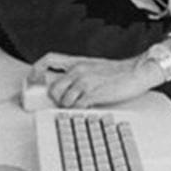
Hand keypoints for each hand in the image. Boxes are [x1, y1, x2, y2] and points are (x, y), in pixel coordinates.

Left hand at [30, 51, 162, 107]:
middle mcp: (78, 70)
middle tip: (62, 103)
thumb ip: (79, 72)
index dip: (37, 69)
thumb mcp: (94, 66)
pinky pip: (77, 107)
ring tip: (79, 105)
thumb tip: (65, 86)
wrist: (137, 72)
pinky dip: (79, 110)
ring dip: (69, 106)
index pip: (49, 59)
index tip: (33, 79)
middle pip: (53, 87)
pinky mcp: (93, 94)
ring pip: (63, 100)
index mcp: (77, 61)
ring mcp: (85, 82)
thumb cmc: (118, 72)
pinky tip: (87, 107)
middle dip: (56, 99)